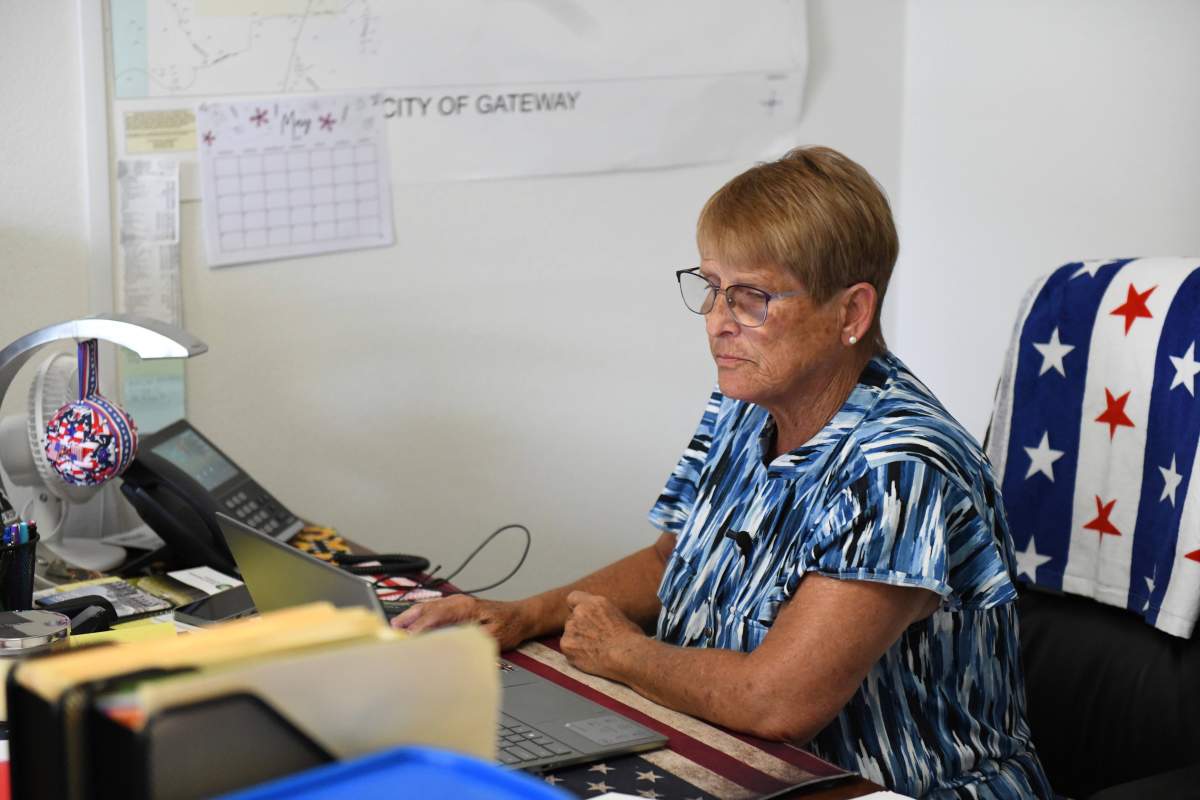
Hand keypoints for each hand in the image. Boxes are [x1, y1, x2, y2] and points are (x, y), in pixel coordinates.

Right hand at [391, 595, 530, 651]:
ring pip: (427, 608)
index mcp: (463, 607)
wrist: (522, 616)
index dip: (418, 629)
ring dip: (409, 617)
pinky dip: (418, 617)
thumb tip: (451, 645)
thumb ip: (472, 638)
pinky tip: (412, 626)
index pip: (434, 617)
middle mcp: (457, 602)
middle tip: (389, 633)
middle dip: (406, 620)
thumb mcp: (494, 636)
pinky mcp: (457, 609)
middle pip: (425, 609)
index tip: (406, 641)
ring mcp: (456, 604)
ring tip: (394, 629)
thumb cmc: (510, 625)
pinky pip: (432, 610)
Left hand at [560, 591, 645, 679]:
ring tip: (594, 651)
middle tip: (593, 641)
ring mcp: (571, 627)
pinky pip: (567, 649)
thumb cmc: (631, 640)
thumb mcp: (619, 617)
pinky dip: (575, 654)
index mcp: (595, 602)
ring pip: (569, 634)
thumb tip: (602, 623)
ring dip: (576, 641)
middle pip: (571, 619)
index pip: (573, 597)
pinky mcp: (566, 644)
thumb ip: (603, 616)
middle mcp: (580, 611)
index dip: (576, 608)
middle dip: (579, 629)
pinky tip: (589, 658)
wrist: (626, 655)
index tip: (582, 618)